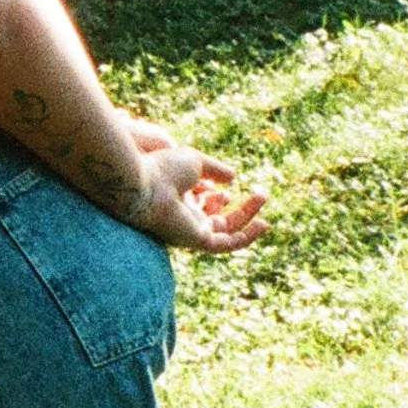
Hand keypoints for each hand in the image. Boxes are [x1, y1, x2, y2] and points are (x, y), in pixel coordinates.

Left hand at [127, 123, 266, 255]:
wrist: (144, 185)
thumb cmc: (162, 169)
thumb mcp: (194, 163)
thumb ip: (215, 170)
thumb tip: (233, 177)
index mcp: (180, 201)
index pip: (205, 206)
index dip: (220, 197)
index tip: (229, 185)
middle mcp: (185, 219)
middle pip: (219, 220)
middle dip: (241, 208)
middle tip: (260, 194)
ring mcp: (192, 231)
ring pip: (226, 231)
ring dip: (247, 217)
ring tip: (262, 197)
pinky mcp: (198, 241)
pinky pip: (227, 244)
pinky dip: (246, 237)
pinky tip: (262, 224)